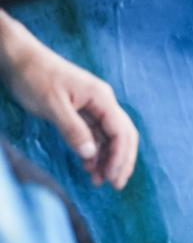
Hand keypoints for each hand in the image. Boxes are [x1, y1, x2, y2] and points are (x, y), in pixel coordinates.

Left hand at [0, 15, 137, 188]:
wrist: (19, 58)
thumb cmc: (34, 77)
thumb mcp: (51, 105)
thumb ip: (73, 130)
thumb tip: (91, 156)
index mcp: (101, 98)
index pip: (121, 131)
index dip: (119, 157)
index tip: (111, 178)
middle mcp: (102, 102)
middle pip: (123, 135)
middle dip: (122, 161)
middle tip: (115, 185)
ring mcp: (93, 106)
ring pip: (110, 136)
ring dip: (108, 159)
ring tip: (99, 181)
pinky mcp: (81, 110)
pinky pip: (96, 133)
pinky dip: (95, 151)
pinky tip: (89, 166)